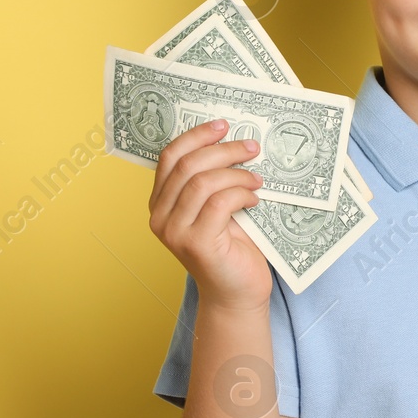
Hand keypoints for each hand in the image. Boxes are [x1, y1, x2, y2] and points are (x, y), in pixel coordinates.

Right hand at [148, 118, 271, 311]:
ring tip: (257, 180)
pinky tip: (254, 200)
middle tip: (251, 147)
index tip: (223, 124)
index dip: (196, 136)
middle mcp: (160, 216)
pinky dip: (240, 194)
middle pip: (187, 165)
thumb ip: (212, 180)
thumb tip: (231, 140)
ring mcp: (174, 232)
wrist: (237, 293)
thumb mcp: (216, 207)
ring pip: (203, 182)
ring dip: (236, 173)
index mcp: (160, 202)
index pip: (170, 157)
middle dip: (223, 150)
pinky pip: (219, 203)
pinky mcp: (196, 244)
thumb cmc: (231, 248)